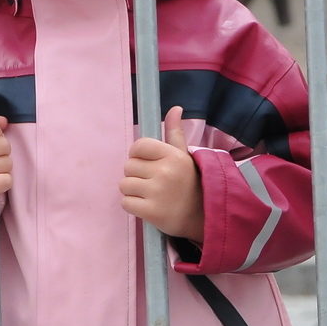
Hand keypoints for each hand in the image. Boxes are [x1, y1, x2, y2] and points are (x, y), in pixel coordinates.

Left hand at [121, 106, 204, 242]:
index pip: (138, 146)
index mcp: (172, 155)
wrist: (202, 217)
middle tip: (152, 183)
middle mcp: (165, 172)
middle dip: (136, 175)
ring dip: (133, 191)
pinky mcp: (151, 212)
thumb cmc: (189, 184)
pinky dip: (133, 206)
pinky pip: (125, 203)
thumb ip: (175, 133)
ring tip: (150, 195)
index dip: (138, 155)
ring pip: (124, 185)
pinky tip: (147, 206)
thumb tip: (175, 108)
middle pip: (128, 166)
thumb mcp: (184, 156)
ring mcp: (157, 192)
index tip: (147, 164)